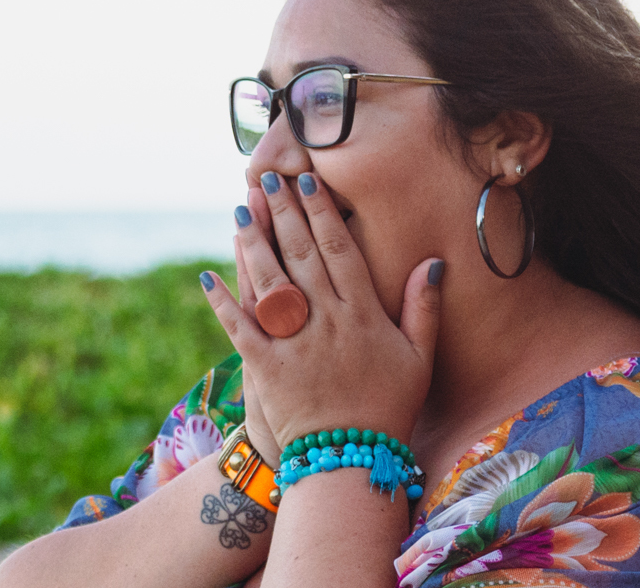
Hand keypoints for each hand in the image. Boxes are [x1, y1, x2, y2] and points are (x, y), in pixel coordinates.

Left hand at [202, 171, 442, 450]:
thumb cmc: (389, 406)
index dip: (323, 212)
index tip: (309, 181)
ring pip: (269, 282)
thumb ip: (424, 307)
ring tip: (239, 209)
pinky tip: (207, 274)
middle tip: (267, 179)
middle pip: (301, 255)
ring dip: (252, 243)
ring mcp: (293, 343)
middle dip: (282, 213)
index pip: (340, 250)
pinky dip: (222, 301)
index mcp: (363, 314)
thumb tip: (432, 262)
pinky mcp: (265, 367)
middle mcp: (327, 321)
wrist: (351, 459)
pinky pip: (238, 327)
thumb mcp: (419, 357)